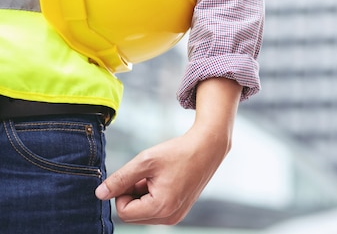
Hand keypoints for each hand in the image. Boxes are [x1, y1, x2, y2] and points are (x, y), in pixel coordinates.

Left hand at [95, 78, 240, 224]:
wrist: (208, 148)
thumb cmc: (178, 152)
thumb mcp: (145, 161)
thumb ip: (120, 179)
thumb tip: (100, 194)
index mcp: (160, 207)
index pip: (124, 211)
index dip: (122, 192)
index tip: (135, 175)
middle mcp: (170, 217)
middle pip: (133, 214)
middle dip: (133, 194)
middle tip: (147, 174)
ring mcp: (176, 216)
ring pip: (143, 212)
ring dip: (143, 195)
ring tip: (158, 176)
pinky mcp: (180, 211)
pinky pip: (155, 210)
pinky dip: (153, 196)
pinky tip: (165, 180)